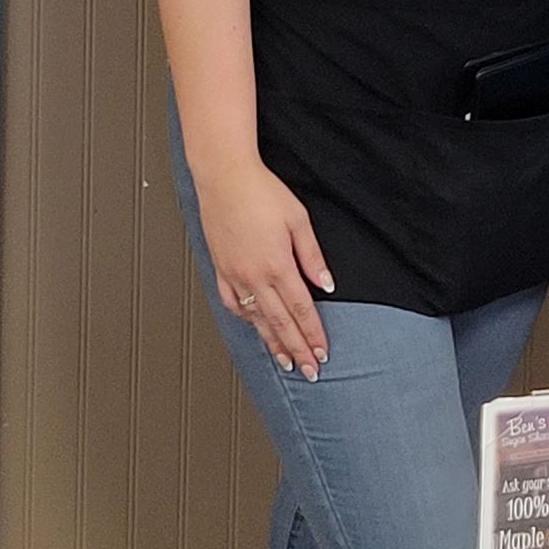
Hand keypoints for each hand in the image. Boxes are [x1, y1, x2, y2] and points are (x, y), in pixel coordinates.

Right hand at [195, 155, 336, 378]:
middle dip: (297, 350)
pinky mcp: (221, 269)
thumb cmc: (261, 193)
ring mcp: (234, 275)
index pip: (301, 310)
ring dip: (272, 343)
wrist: (224, 177)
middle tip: (309, 371)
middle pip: (280, 323)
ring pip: (256, 319)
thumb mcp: (298, 220)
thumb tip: (327, 285)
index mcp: (277, 265)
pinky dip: (246, 320)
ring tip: (285, 361)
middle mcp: (254, 276)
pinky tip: (254, 327)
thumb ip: (313, 257)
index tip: (322, 352)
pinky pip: (233, 303)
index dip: (313, 334)